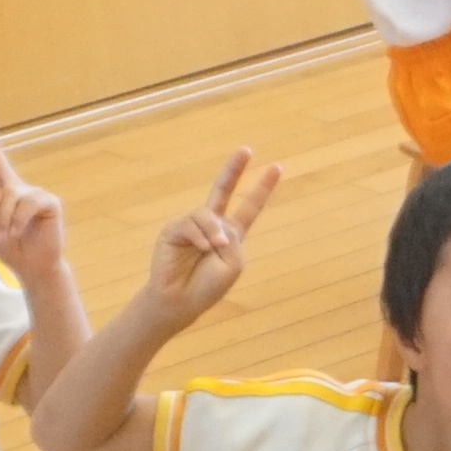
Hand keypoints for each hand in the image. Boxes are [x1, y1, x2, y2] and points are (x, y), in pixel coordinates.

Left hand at [0, 104, 66, 299]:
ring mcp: (31, 192)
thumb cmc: (10, 246)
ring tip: (5, 237)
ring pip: (5, 196)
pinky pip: (23, 206)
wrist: (33, 267)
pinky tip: (18, 232)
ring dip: (0, 221)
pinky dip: (15, 222)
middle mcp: (12, 185)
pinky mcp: (47, 202)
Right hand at [136, 151, 282, 328]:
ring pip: (207, 213)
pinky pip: (190, 223)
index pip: (249, 207)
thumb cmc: (208, 286)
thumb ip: (232, 239)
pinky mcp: (173, 229)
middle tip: (246, 150)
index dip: (262, 188)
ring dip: (213, 232)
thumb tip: (215, 222)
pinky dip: (200, 236)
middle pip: (222, 190)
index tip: (277, 167)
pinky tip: (203, 249)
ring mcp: (192, 225)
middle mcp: (212, 225)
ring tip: (213, 249)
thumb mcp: (232, 263)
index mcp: (231, 234)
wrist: (180, 301)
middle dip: (233, 170)